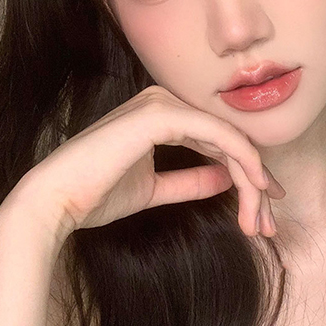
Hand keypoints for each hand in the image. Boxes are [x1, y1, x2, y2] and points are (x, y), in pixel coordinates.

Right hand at [11, 85, 285, 240]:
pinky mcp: (161, 114)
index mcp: (161, 113)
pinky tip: (256, 187)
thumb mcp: (155, 188)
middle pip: (227, 140)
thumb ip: (191, 179)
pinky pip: (218, 135)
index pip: (216, 141)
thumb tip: (226, 177)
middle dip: (255, 184)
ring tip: (264, 220)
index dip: (246, 174)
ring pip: (229, 139)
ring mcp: (163, 103)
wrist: (56, 201)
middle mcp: (165, 100)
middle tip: (270, 225)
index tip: (265, 209)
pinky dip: (242, 160)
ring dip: (253, 181)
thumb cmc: (96, 194)